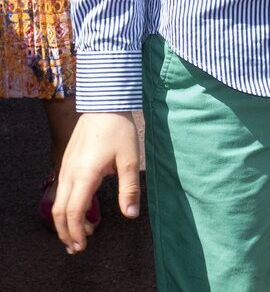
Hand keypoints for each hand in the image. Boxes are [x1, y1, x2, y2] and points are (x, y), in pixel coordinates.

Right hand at [52, 112, 139, 252]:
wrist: (104, 101)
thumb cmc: (118, 129)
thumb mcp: (129, 158)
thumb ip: (129, 188)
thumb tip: (130, 215)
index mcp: (84, 175)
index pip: (74, 212)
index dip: (76, 232)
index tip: (83, 246)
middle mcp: (70, 173)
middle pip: (59, 212)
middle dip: (65, 233)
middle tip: (77, 247)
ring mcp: (66, 167)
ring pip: (58, 201)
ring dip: (64, 221)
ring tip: (78, 234)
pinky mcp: (67, 161)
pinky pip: (61, 191)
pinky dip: (65, 207)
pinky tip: (79, 210)